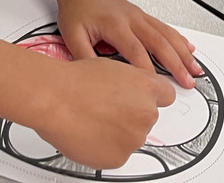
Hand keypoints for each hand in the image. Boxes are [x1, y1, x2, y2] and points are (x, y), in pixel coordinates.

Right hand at [31, 54, 176, 168]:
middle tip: (108, 108)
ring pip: (132, 136)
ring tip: (95, 119)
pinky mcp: (119, 158)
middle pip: (147, 117)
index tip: (146, 100)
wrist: (56, 99)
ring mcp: (134, 138)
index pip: (167, 96)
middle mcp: (146, 113)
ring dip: (119, 132)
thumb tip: (135, 90)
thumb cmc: (77, 81)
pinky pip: (118, 153)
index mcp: (147, 87)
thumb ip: (133, 82)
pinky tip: (91, 133)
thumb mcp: (114, 67)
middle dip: (132, 115)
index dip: (152, 98)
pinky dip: (107, 147)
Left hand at [55, 0, 202, 88]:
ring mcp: (139, 16)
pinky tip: (188, 48)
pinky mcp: (142, 15)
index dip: (147, 71)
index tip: (156, 88)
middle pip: (159, 42)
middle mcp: (131, 18)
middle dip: (176, 64)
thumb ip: (85, 59)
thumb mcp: (72, 37)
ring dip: (183, 52)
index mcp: (115, 24)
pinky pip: (164, 27)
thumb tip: (96, 81)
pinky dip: (179, 39)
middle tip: (187, 82)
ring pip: (166, 34)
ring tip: (195, 68)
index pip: (136, 51)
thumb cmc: (76, 10)